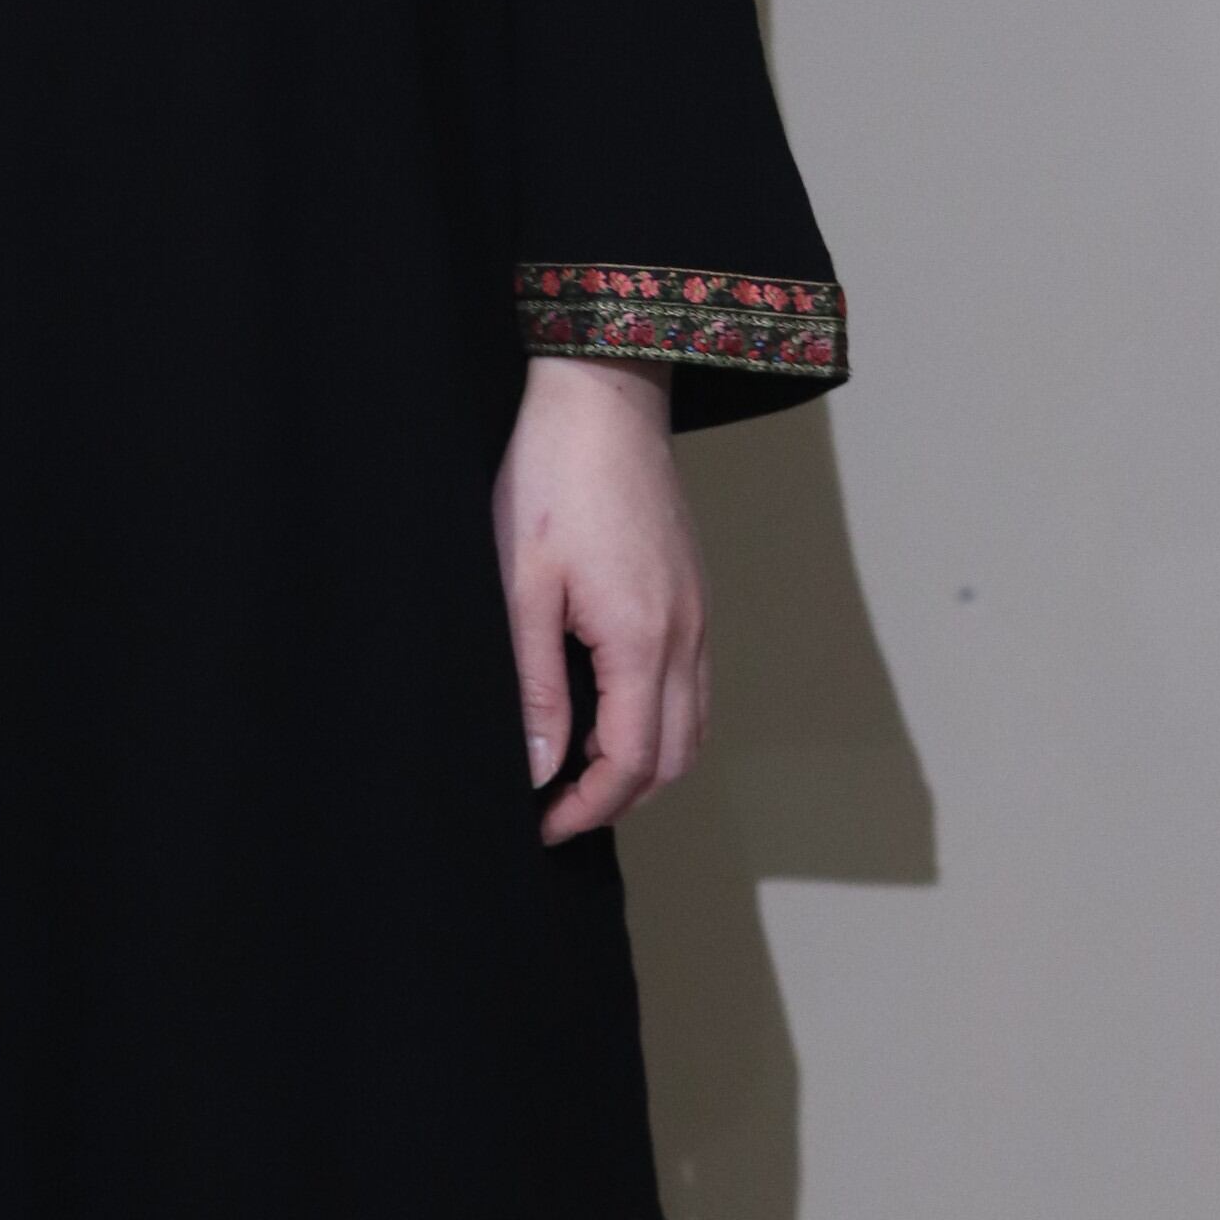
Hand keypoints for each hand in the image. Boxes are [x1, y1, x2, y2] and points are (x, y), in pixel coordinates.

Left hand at [491, 357, 708, 844]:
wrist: (604, 395)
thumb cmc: (552, 477)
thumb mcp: (521, 586)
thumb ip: (534, 683)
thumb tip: (538, 765)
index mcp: (643, 638)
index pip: (632, 763)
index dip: (587, 807)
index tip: (541, 824)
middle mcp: (687, 635)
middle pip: (674, 758)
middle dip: (617, 797)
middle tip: (553, 807)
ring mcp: (699, 614)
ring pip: (691, 724)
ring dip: (642, 761)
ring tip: (573, 767)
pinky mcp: (693, 594)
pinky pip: (692, 683)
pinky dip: (657, 718)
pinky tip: (605, 708)